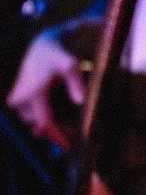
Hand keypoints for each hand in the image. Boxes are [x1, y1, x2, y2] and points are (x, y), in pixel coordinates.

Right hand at [7, 31, 85, 147]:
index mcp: (35, 93)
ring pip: (33, 121)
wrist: (41, 48)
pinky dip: (40, 117)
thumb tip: (80, 101)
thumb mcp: (71, 66)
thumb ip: (76, 83)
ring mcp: (17, 101)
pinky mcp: (15, 101)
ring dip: (47, 122)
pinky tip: (53, 111)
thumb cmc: (58, 57)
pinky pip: (28, 116)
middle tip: (72, 132)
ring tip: (65, 118)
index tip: (68, 146)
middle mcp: (22, 99)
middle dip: (54, 131)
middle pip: (39, 125)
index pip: (45, 122)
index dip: (57, 137)